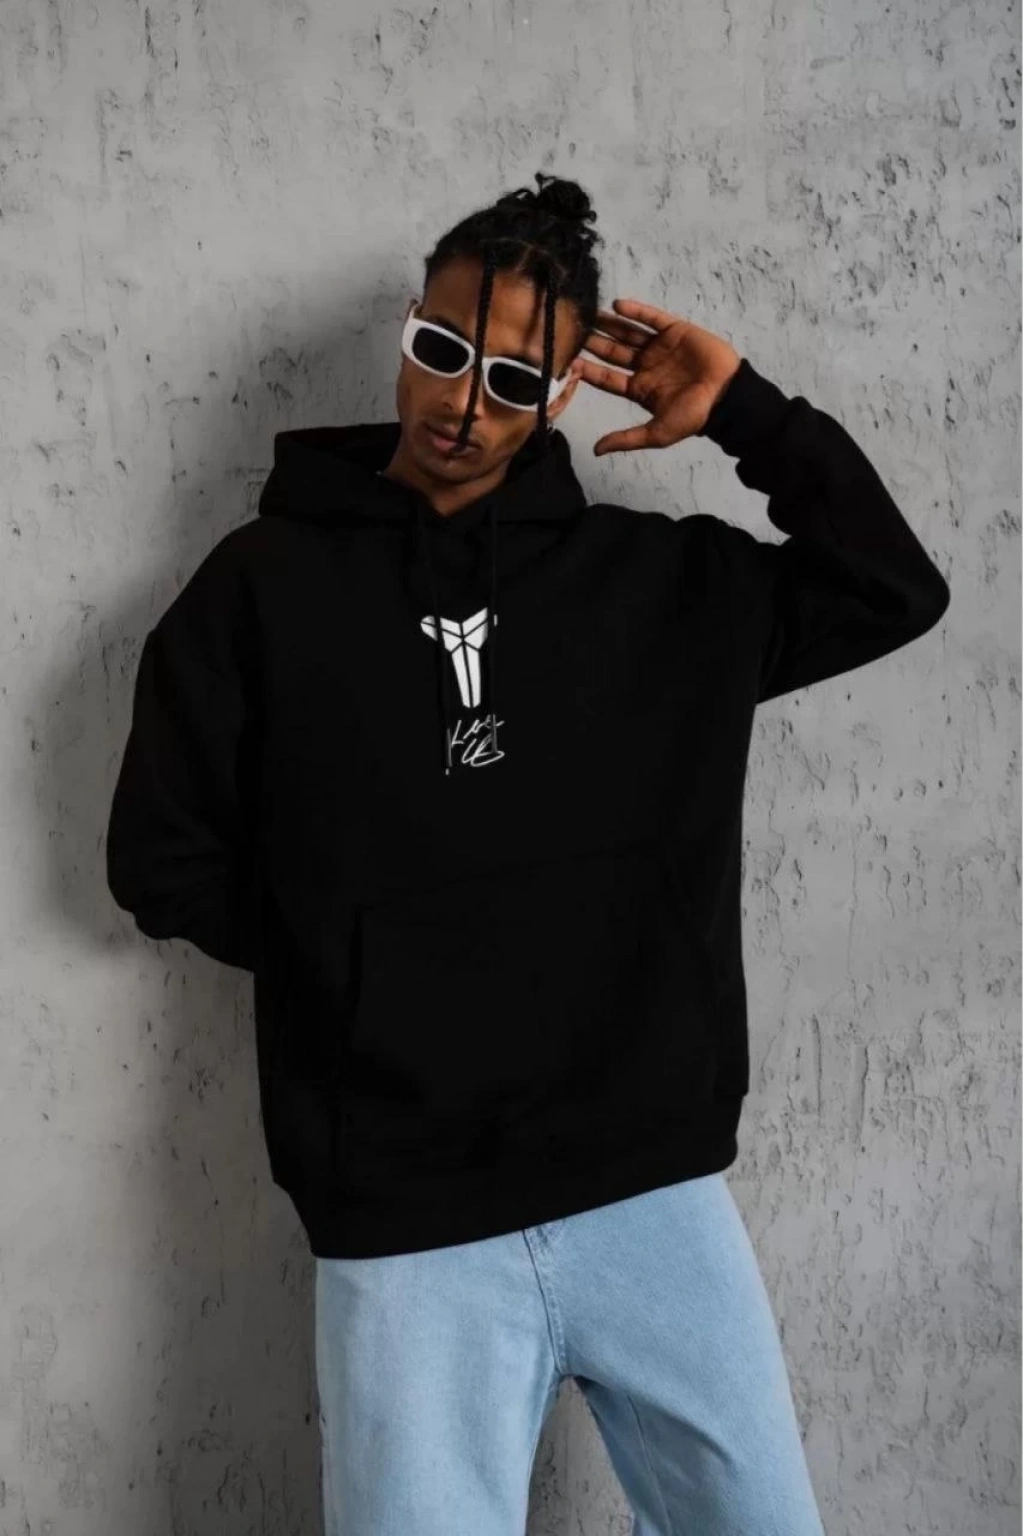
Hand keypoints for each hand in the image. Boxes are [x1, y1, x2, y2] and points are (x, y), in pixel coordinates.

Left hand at [572, 298, 741, 456]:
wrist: (726, 396)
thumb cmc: (694, 416)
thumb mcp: (657, 433)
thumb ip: (626, 439)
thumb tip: (596, 450)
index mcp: (640, 389)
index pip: (608, 378)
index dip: (589, 370)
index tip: (569, 362)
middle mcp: (646, 366)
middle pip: (614, 352)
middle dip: (594, 343)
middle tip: (573, 331)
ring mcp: (660, 347)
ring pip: (628, 332)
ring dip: (609, 324)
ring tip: (589, 314)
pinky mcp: (675, 330)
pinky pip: (652, 318)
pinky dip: (636, 311)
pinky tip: (617, 305)